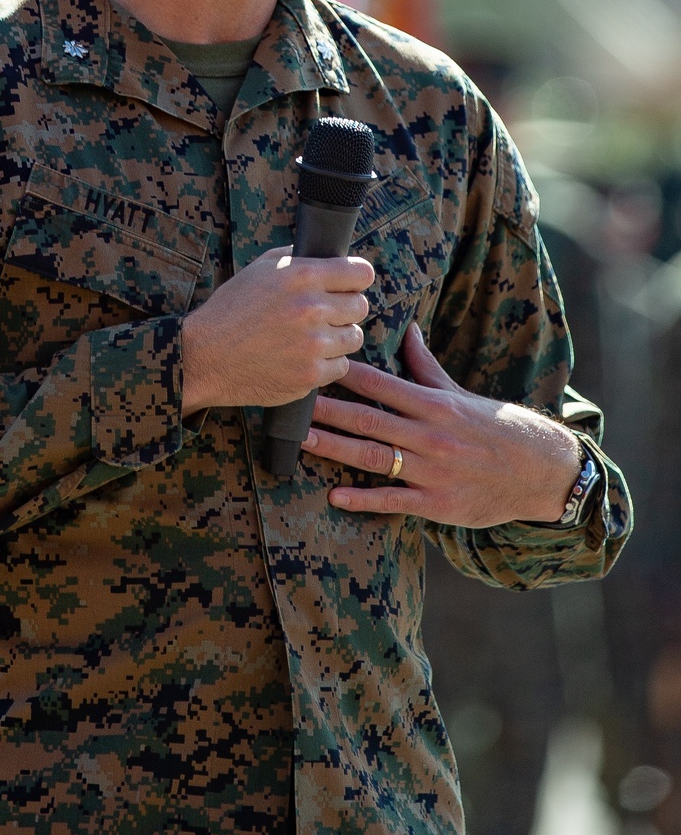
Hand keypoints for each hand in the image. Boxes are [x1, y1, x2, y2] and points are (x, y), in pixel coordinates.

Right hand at [181, 248, 374, 414]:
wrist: (205, 356)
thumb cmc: (231, 309)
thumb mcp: (259, 268)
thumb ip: (296, 257)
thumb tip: (328, 254)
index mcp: (302, 276)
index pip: (361, 272)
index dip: (357, 278)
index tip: (350, 284)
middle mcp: (311, 308)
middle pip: (360, 306)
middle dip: (345, 309)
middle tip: (324, 314)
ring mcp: (313, 345)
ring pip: (354, 337)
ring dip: (338, 337)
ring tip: (312, 337)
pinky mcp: (310, 375)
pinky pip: (340, 366)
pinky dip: (326, 363)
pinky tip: (303, 357)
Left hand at [304, 322, 581, 526]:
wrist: (540, 471)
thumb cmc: (495, 427)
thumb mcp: (461, 393)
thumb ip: (427, 366)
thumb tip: (407, 328)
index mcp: (435, 405)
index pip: (383, 385)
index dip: (348, 375)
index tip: (317, 364)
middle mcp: (431, 436)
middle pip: (370, 421)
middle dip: (330, 412)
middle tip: (293, 403)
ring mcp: (434, 472)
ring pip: (376, 459)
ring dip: (336, 450)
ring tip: (302, 443)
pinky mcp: (438, 505)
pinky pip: (395, 501)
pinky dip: (364, 500)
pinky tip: (335, 497)